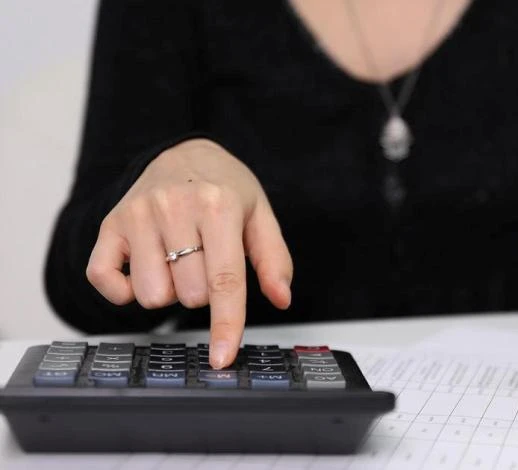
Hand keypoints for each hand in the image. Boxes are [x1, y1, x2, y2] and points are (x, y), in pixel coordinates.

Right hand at [86, 138, 292, 367]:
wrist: (184, 152)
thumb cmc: (225, 189)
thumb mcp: (260, 216)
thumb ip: (273, 259)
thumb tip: (282, 298)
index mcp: (218, 206)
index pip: (224, 280)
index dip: (226, 324)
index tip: (222, 357)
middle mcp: (174, 207)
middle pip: (189, 295)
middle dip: (202, 292)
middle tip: (205, 261)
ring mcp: (137, 215)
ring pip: (151, 295)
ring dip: (169, 291)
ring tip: (178, 261)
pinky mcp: (109, 225)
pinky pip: (105, 280)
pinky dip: (125, 290)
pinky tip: (145, 270)